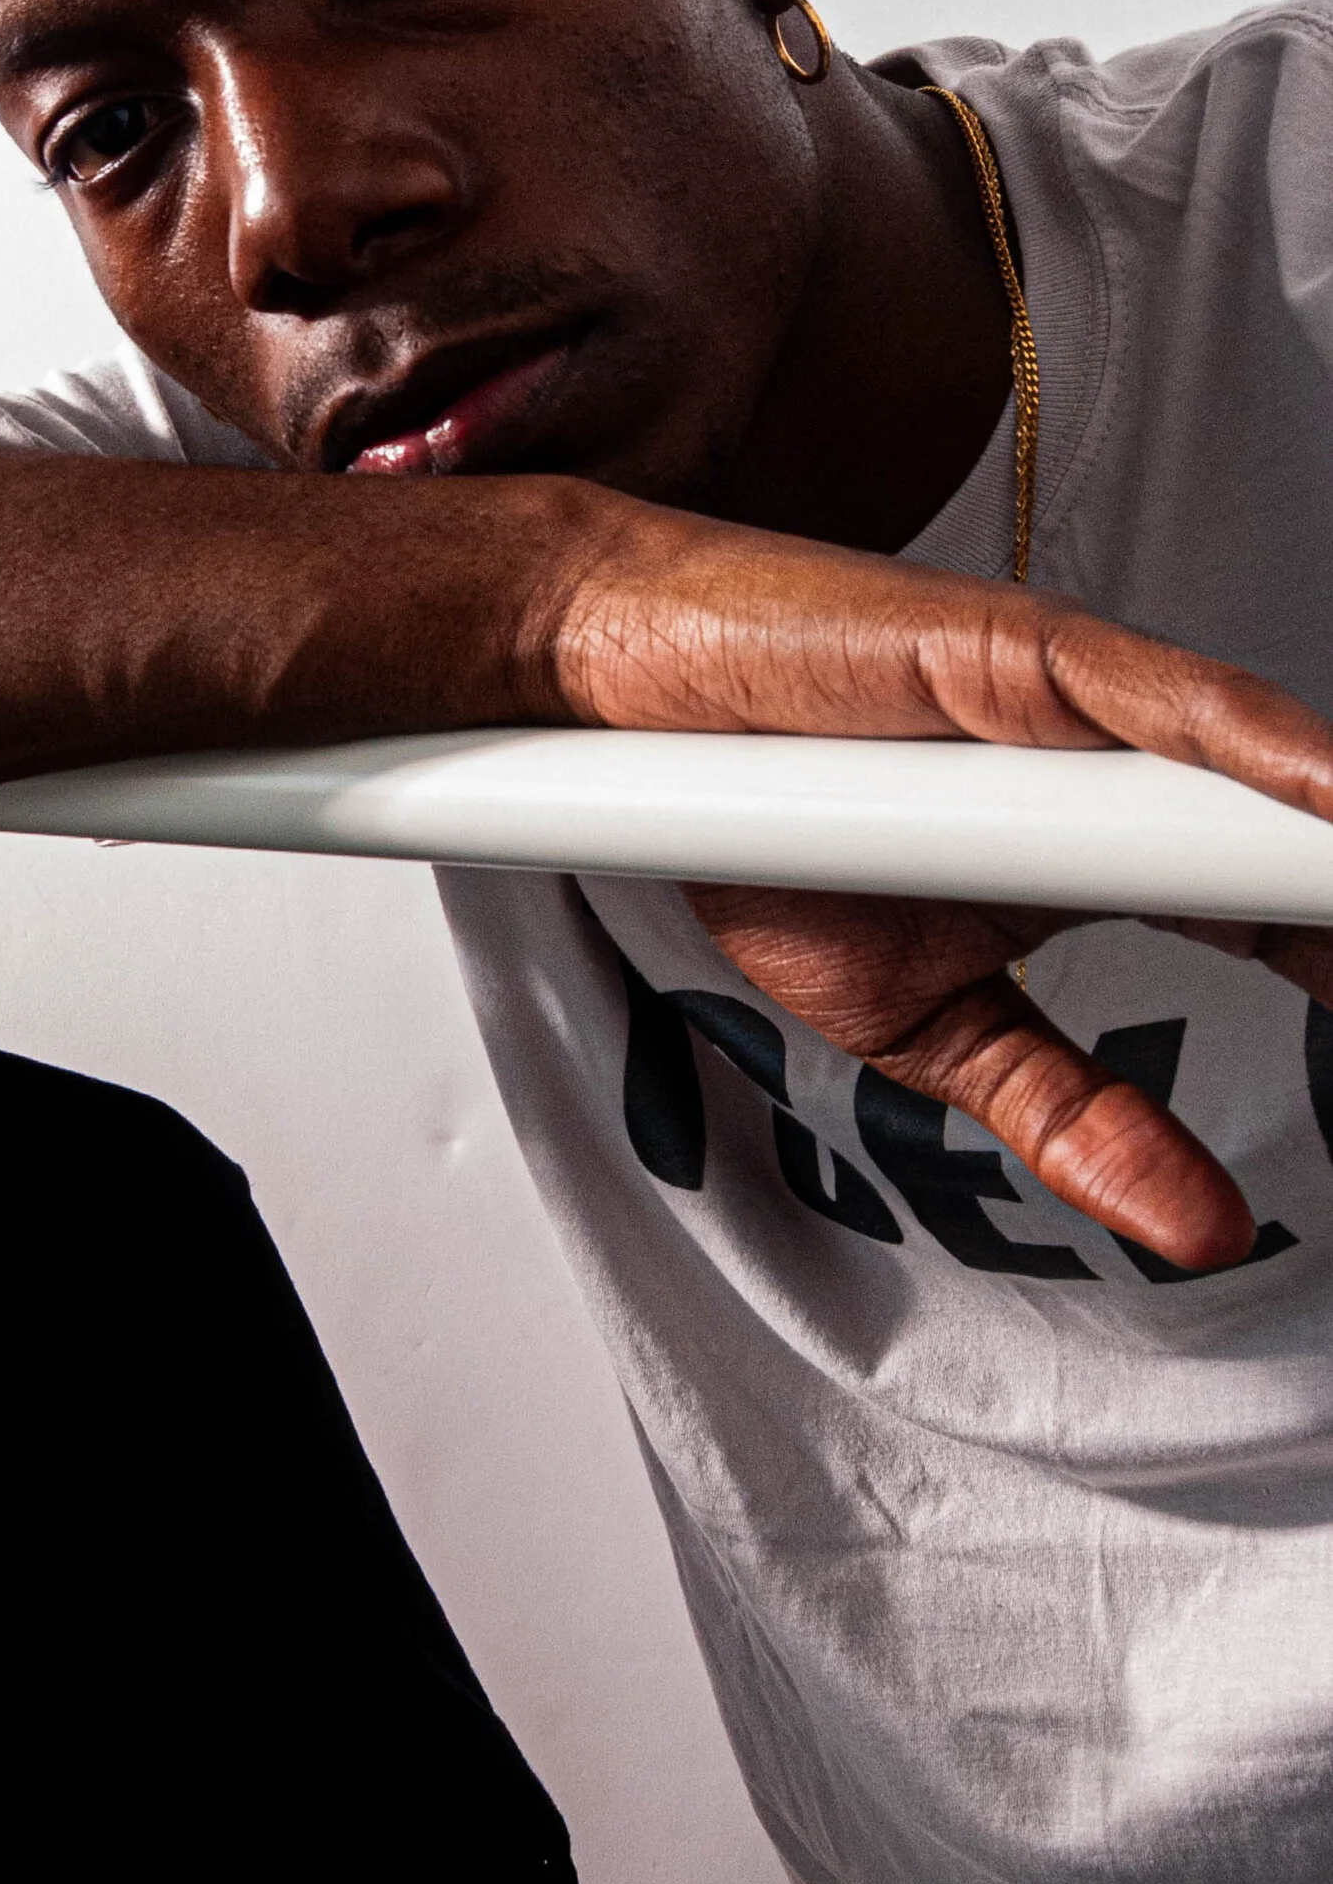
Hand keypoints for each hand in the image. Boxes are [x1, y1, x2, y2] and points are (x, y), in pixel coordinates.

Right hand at [539, 498, 1332, 1270]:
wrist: (618, 727)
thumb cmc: (766, 836)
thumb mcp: (931, 1028)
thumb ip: (1072, 1120)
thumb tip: (1206, 1233)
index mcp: (1109, 851)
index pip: (1280, 912)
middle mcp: (1119, 773)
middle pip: (1293, 842)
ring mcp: (1084, 708)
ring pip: (1263, 773)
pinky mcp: (1023, 651)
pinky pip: (1167, 698)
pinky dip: (1266, 744)